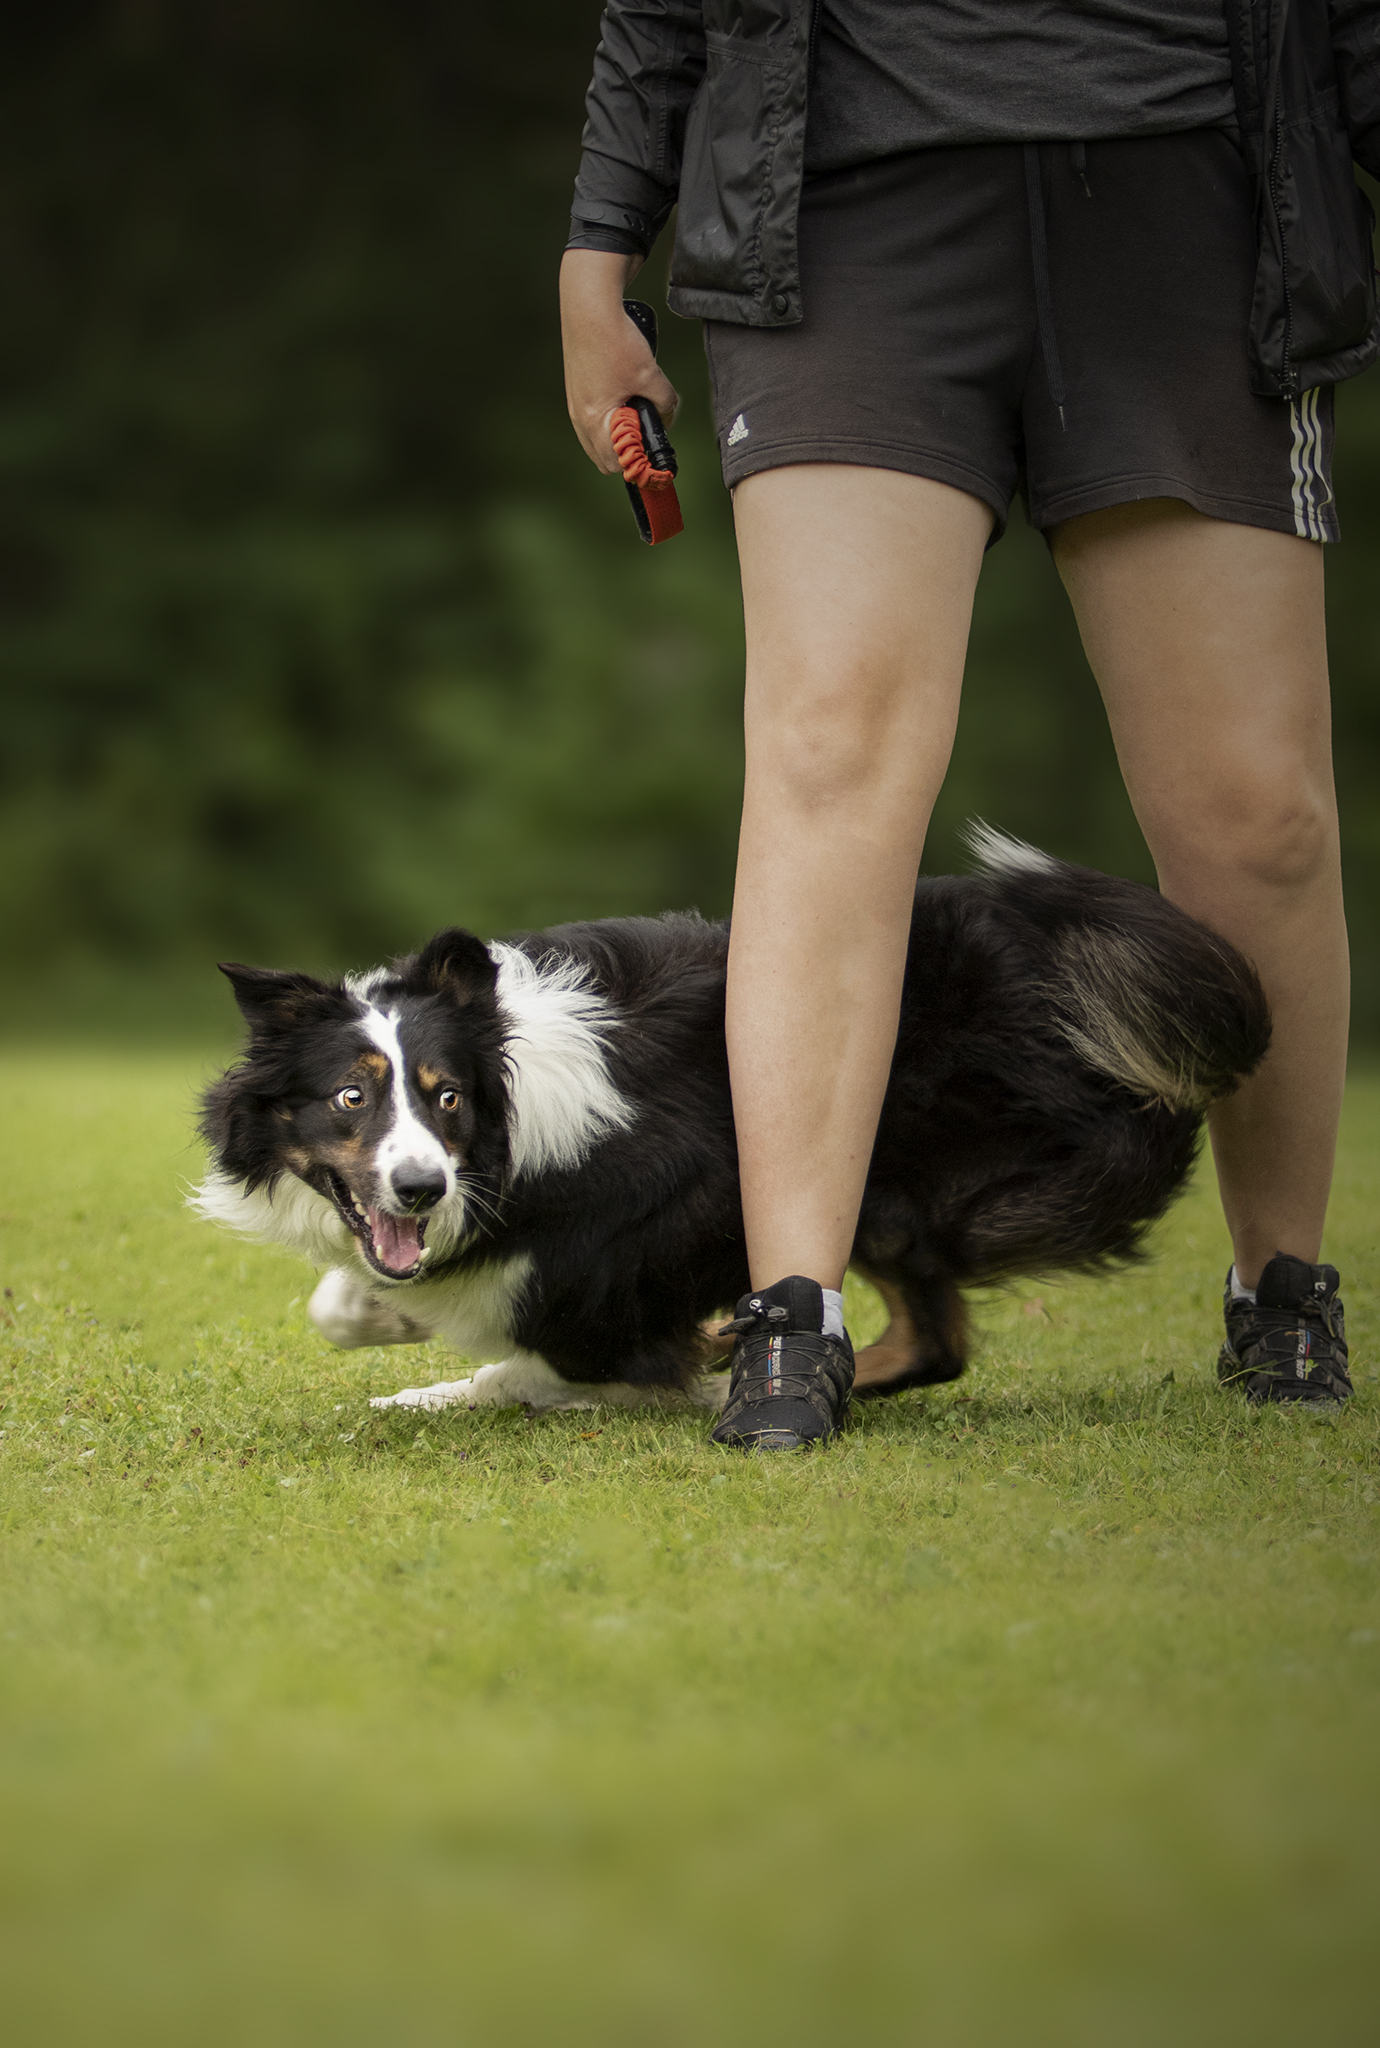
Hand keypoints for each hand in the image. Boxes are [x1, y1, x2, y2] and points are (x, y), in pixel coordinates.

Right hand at [560, 248, 680, 474]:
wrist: (589, 306)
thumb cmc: (614, 340)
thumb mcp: (651, 376)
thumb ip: (665, 403)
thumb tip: (667, 417)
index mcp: (595, 421)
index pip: (617, 464)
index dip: (639, 464)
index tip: (656, 457)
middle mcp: (580, 418)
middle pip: (606, 458)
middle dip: (629, 452)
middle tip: (648, 432)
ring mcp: (576, 405)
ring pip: (599, 439)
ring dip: (619, 435)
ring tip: (638, 412)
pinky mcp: (577, 391)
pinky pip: (594, 420)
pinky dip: (610, 418)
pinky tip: (625, 396)